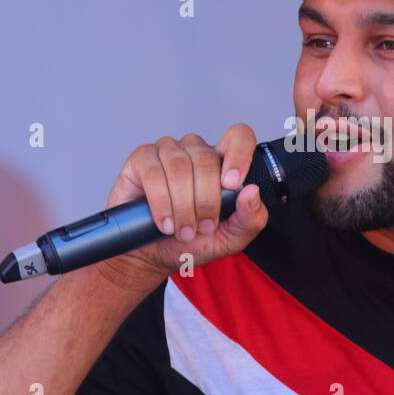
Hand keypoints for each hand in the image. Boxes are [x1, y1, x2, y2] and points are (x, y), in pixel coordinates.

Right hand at [96, 124, 269, 286]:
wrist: (154, 256)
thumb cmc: (193, 242)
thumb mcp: (231, 238)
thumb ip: (251, 218)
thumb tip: (252, 192)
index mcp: (222, 161)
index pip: (239, 137)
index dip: (239, 155)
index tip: (232, 184)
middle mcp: (195, 150)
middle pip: (206, 159)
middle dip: (205, 200)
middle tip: (202, 227)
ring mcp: (167, 151)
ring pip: (179, 166)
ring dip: (182, 205)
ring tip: (183, 231)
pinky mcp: (141, 159)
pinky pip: (153, 172)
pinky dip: (161, 202)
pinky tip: (165, 223)